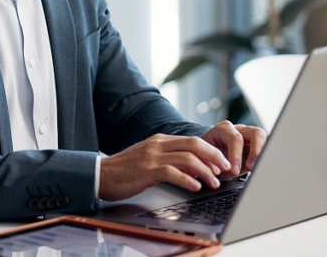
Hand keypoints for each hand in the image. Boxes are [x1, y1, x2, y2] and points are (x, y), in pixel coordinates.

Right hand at [98, 134, 231, 201]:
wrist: (101, 175)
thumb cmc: (125, 171)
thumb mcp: (150, 160)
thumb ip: (170, 161)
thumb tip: (194, 169)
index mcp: (160, 140)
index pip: (192, 140)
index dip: (211, 151)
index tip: (222, 163)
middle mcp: (158, 144)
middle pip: (194, 144)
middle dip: (214, 156)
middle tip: (225, 169)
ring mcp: (152, 156)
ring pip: (187, 158)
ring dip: (205, 171)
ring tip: (214, 182)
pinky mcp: (147, 169)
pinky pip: (172, 172)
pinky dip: (187, 179)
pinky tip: (195, 187)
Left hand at [200, 121, 266, 179]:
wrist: (207, 156)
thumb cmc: (206, 157)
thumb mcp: (206, 160)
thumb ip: (213, 163)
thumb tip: (223, 170)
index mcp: (223, 130)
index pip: (235, 138)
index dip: (236, 155)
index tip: (233, 170)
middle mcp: (239, 130)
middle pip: (256, 133)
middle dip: (255, 152)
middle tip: (250, 168)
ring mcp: (249, 136)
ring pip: (265, 139)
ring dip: (263, 154)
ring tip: (258, 168)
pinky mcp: (257, 145)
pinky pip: (268, 145)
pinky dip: (268, 155)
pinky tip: (265, 165)